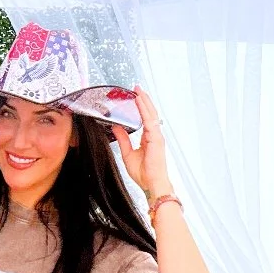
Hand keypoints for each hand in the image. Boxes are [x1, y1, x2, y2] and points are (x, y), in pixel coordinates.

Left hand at [111, 88, 172, 204]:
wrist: (151, 184)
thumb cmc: (144, 174)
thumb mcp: (127, 154)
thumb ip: (123, 140)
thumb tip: (116, 127)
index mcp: (149, 138)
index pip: (145, 118)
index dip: (140, 106)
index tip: (135, 97)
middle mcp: (154, 135)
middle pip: (149, 113)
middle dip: (143, 99)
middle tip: (136, 88)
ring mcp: (156, 136)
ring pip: (151, 113)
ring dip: (144, 101)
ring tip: (138, 91)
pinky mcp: (156, 138)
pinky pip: (150, 120)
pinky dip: (144, 110)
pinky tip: (139, 102)